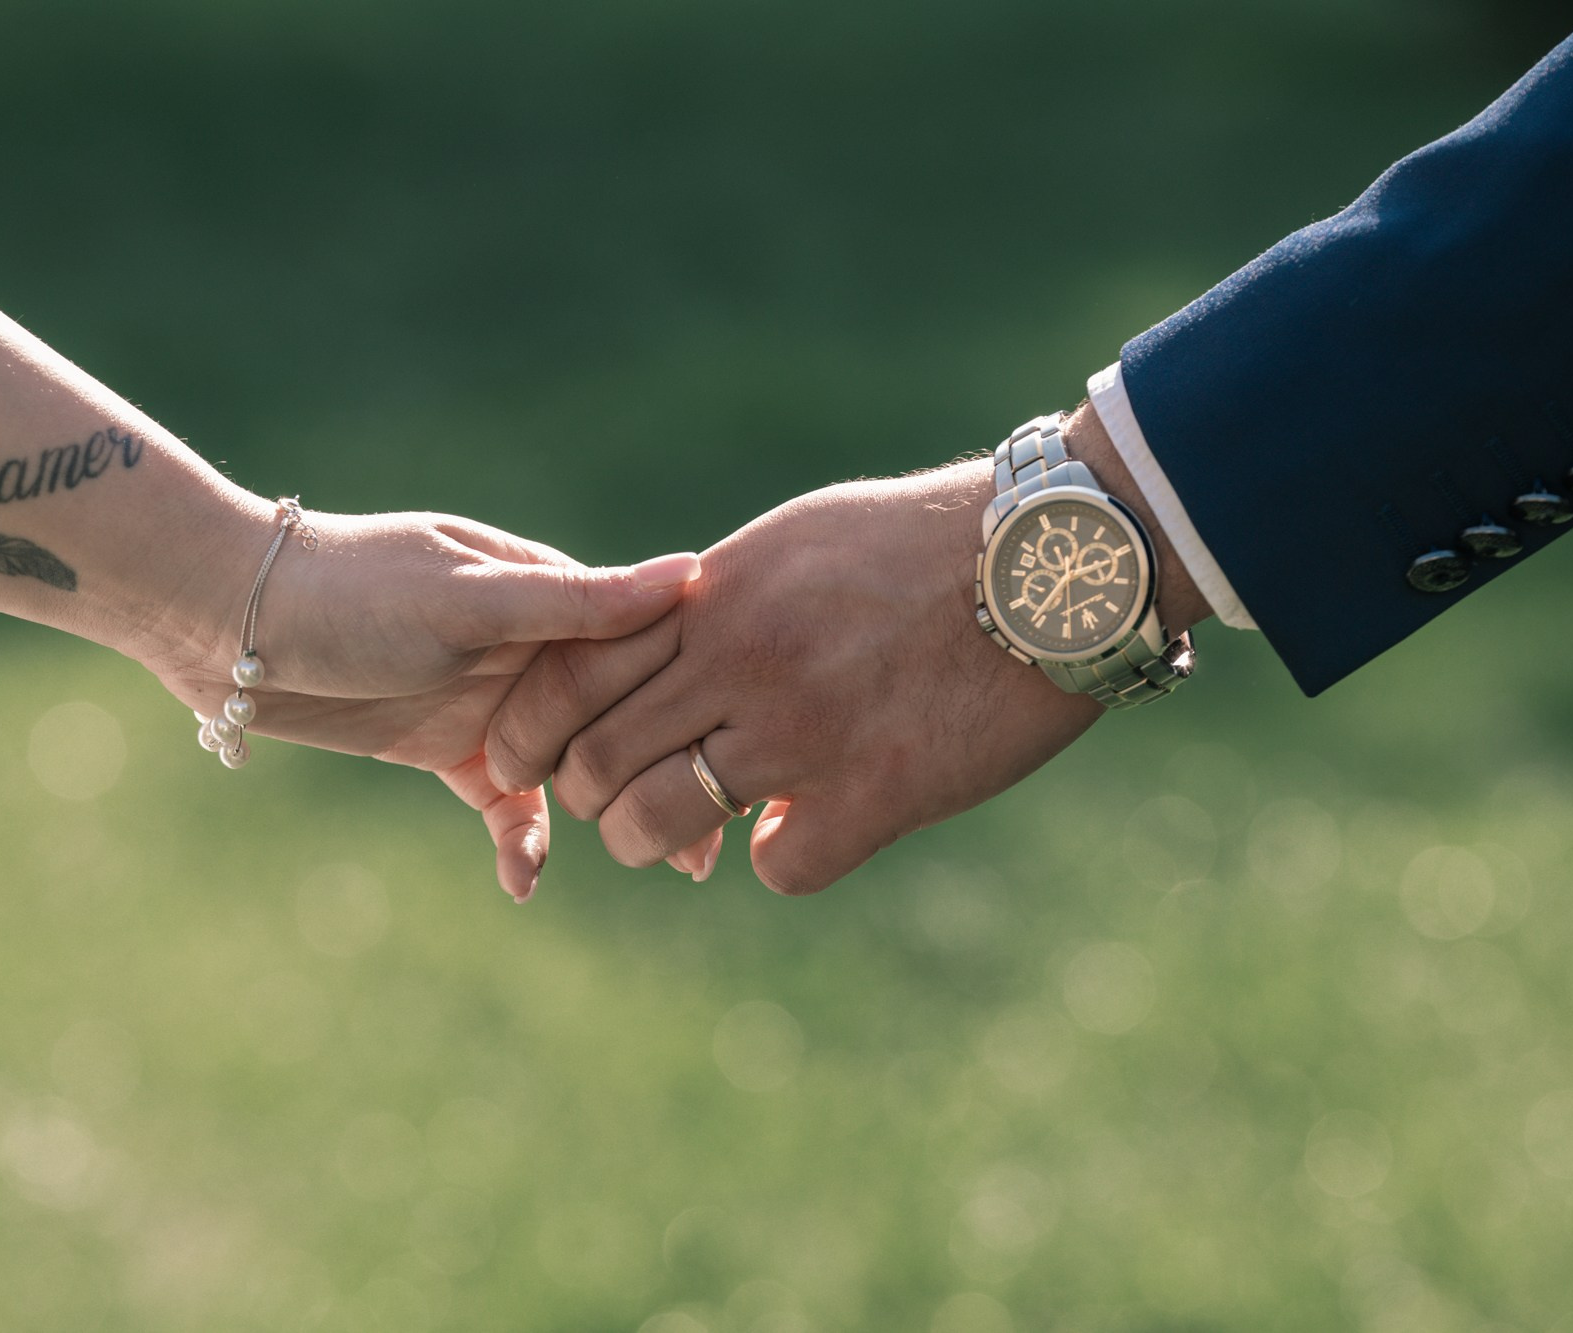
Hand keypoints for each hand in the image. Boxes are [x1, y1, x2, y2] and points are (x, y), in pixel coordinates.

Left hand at [146, 502, 699, 900]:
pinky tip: (525, 882)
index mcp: (547, 594)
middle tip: (708, 848)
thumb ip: (573, 602)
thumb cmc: (350, 588)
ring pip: (571, 767)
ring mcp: (490, 700)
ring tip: (658, 866)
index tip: (746, 755)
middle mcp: (530, 647)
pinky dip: (521, 841)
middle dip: (665, 775)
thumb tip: (689, 575)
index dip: (698, 700)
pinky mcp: (444, 747)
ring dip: (608, 812)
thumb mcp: (467, 595)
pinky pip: (503, 804)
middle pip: (621, 717)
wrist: (229, 620)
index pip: (646, 647)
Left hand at [483, 406, 1208, 894]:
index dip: (531, 730)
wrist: (1052, 561)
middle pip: (600, 760)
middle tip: (616, 807)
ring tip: (682, 839)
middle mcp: (741, 661)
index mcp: (713, 597)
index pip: (570, 673)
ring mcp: (804, 730)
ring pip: (662, 823)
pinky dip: (781, 860)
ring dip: (657, 844)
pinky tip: (804, 832)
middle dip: (590, 798)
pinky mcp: (877, 792)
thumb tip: (667, 642)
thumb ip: (718, 599)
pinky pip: (778, 867)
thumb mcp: (796, 543)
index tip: (521, 761)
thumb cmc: (923, 542)